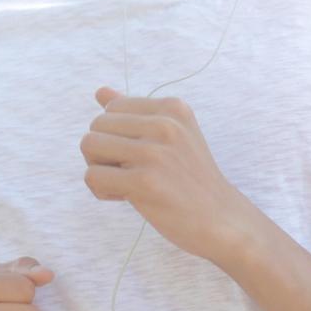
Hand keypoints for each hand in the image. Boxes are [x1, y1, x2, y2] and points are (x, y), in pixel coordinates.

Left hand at [81, 87, 255, 263]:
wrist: (221, 219)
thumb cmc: (190, 180)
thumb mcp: (171, 136)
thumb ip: (135, 114)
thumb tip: (100, 91)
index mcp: (172, 107)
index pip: (113, 107)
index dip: (117, 134)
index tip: (138, 156)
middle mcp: (165, 124)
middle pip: (97, 125)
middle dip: (103, 151)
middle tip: (129, 172)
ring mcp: (155, 152)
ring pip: (89, 145)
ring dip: (99, 169)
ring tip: (125, 183)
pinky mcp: (144, 181)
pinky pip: (92, 175)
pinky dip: (101, 190)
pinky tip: (125, 197)